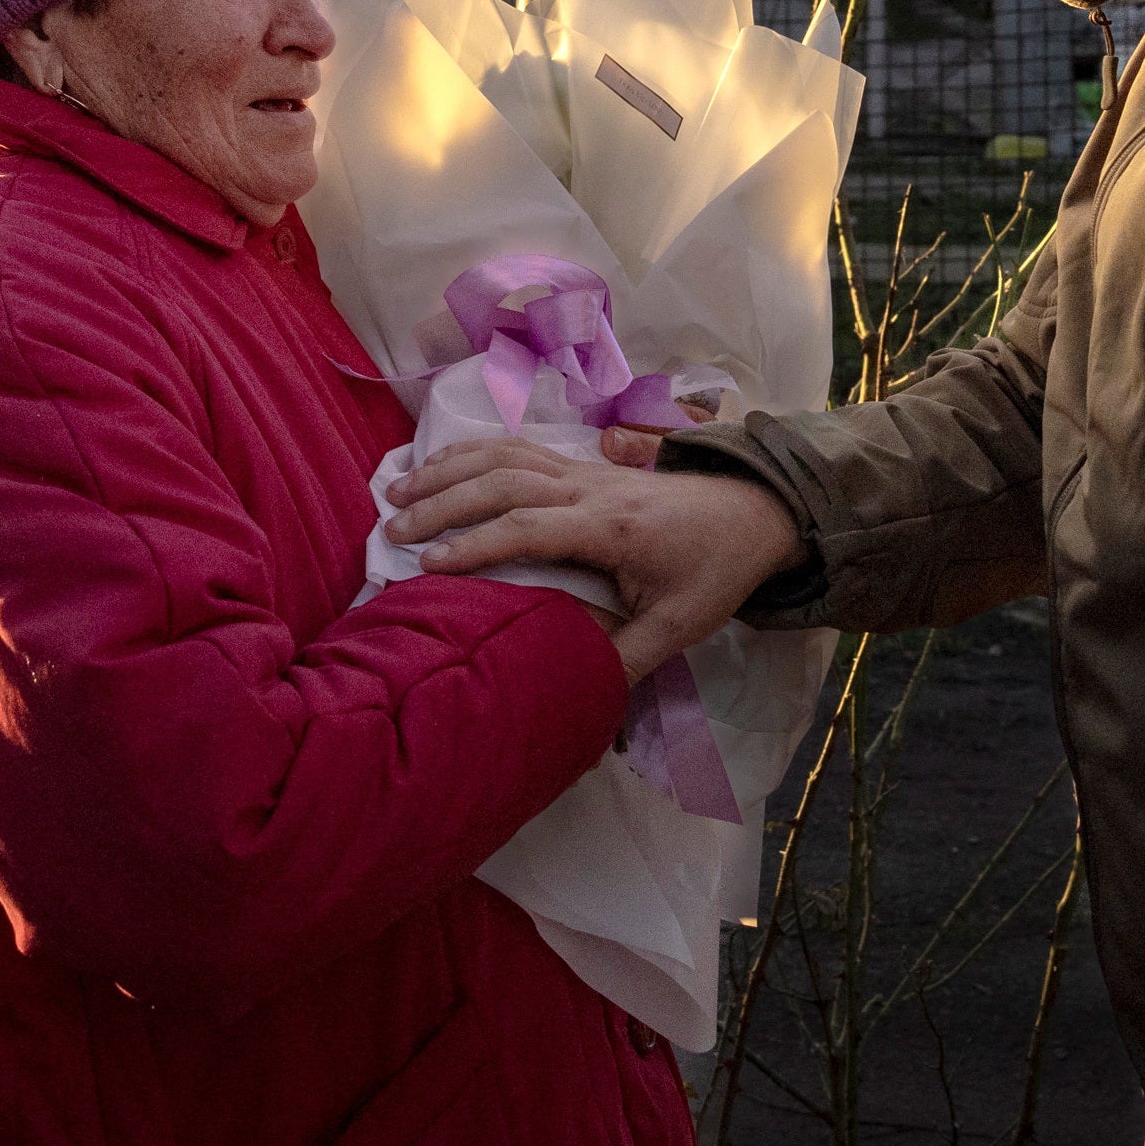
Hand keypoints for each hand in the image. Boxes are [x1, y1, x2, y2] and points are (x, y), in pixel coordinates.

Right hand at [391, 435, 805, 684]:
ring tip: (395, 492)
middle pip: (502, 482)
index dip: (474, 544)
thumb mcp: (680, 627)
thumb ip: (624, 658)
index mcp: (611, 527)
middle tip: (390, 532)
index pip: (528, 528)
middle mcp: (590, 488)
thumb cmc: (714, 570)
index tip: (426, 565)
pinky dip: (471, 451)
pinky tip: (438, 463)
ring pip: (504, 456)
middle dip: (442, 504)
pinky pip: (517, 448)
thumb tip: (574, 697)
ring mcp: (584, 470)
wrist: (754, 512)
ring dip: (447, 470)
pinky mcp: (582, 466)